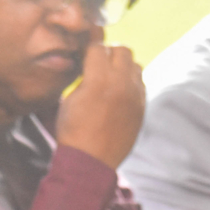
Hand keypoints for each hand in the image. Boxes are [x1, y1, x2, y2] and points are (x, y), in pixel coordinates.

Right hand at [56, 27, 144, 168]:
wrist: (90, 161)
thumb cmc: (73, 132)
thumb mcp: (68, 101)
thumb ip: (83, 79)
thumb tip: (91, 67)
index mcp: (98, 80)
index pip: (98, 47)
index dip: (88, 51)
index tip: (84, 58)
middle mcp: (121, 84)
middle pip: (122, 50)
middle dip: (108, 54)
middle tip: (98, 66)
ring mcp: (135, 96)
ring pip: (135, 65)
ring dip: (122, 67)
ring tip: (110, 80)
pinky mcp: (142, 107)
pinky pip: (140, 83)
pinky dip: (130, 83)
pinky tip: (118, 94)